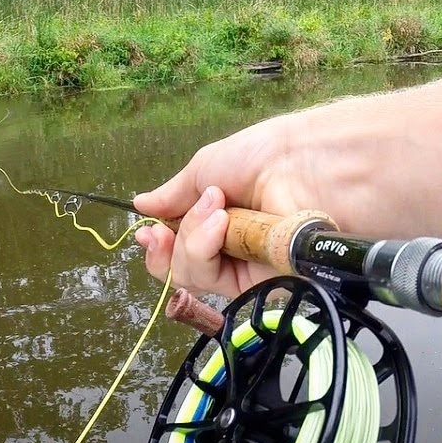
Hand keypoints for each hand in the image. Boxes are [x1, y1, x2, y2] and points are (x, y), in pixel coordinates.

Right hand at [131, 111, 340, 297]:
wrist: (301, 167)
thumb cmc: (259, 158)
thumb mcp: (205, 169)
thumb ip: (172, 195)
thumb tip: (140, 205)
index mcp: (216, 218)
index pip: (178, 244)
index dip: (158, 243)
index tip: (145, 232)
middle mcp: (227, 246)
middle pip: (178, 266)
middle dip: (165, 248)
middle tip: (162, 232)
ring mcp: (242, 267)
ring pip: (192, 276)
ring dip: (192, 242)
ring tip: (216, 214)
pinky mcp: (257, 284)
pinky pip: (215, 281)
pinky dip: (208, 252)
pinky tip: (221, 228)